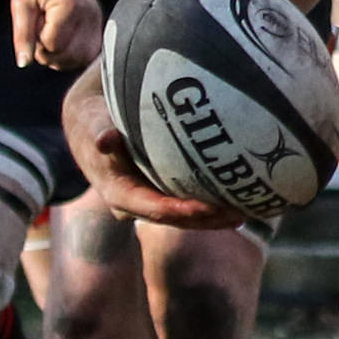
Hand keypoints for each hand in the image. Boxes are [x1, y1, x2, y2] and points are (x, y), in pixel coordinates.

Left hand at [13, 0, 104, 70]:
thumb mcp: (21, 4)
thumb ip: (22, 34)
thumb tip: (24, 64)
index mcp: (69, 7)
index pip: (53, 45)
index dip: (37, 43)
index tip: (32, 25)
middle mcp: (88, 14)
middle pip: (70, 56)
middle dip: (49, 54)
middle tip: (38, 35)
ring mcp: (97, 19)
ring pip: (82, 58)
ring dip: (62, 57)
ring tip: (50, 39)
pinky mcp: (98, 22)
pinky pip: (90, 52)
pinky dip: (74, 54)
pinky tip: (61, 43)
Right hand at [63, 66, 251, 229]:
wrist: (90, 124)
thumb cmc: (93, 118)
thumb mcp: (93, 121)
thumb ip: (99, 130)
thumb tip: (104, 139)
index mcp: (118, 193)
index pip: (153, 209)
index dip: (181, 211)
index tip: (208, 208)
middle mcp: (135, 204)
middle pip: (175, 219)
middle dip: (207, 220)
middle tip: (239, 213)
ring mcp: (149, 200)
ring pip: (185, 216)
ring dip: (214, 217)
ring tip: (247, 211)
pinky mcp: (160, 192)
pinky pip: (187, 201)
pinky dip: (211, 201)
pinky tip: (240, 195)